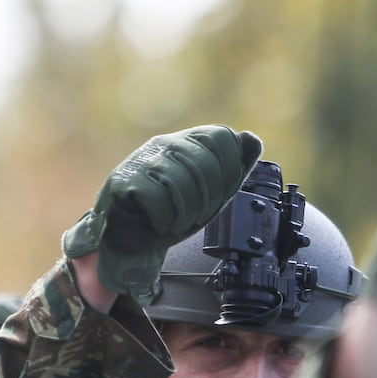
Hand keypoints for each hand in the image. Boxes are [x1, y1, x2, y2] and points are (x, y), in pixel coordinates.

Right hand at [62, 125, 262, 305]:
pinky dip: (164, 219)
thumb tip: (251, 140)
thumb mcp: (209, 193)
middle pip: (206, 163)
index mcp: (188, 142)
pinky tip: (160, 223)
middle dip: (208, 200)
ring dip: (186, 213)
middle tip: (196, 216)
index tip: (219, 195)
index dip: (229, 171)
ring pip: (181, 181)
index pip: (221, 138)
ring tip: (177, 222)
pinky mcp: (125, 181)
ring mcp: (144, 160)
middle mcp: (166, 144)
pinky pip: (157, 198)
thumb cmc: (168, 214)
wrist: (127, 238)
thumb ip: (231, 170)